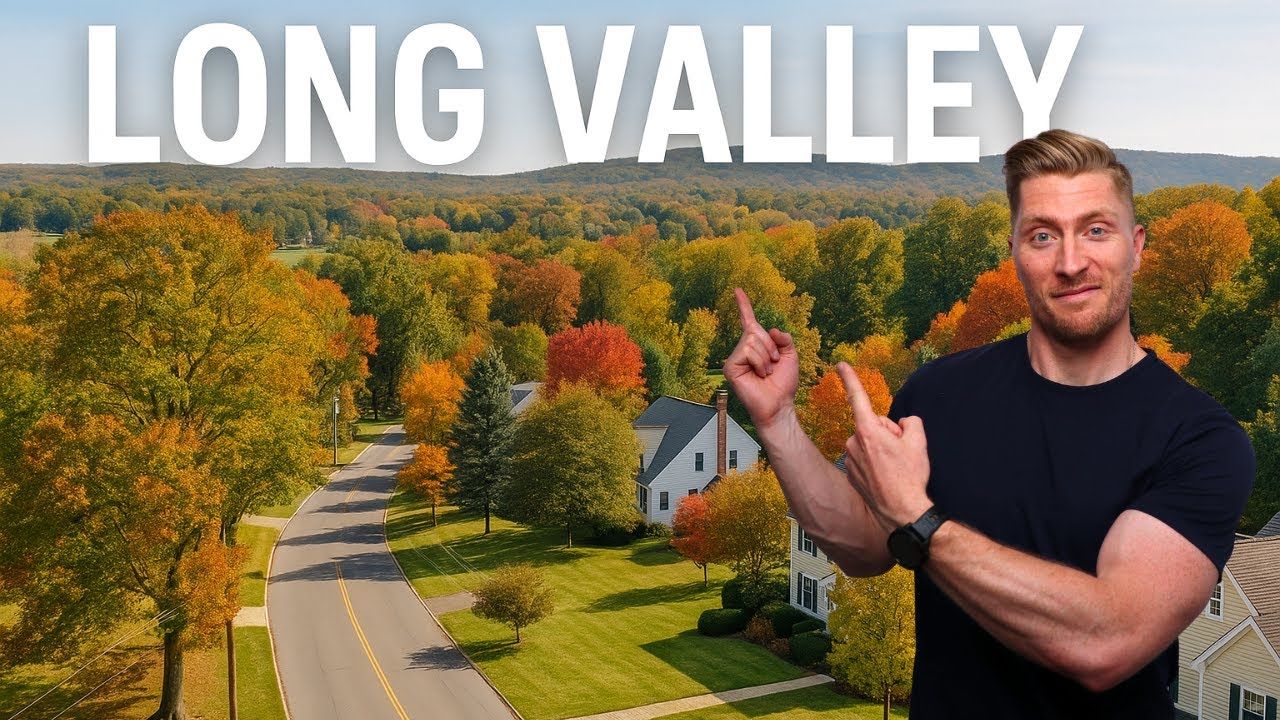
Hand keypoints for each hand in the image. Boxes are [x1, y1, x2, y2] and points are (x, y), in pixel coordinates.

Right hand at [722, 288, 798, 431]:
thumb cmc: (783, 384)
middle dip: (771, 346)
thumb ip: (784, 338)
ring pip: (753, 340)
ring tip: (766, 372)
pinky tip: (759, 375)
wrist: (779, 405)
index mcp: (756, 345)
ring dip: (767, 357)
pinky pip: (748, 351)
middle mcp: (743, 349)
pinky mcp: (730, 367)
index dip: (744, 305)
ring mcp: (735, 358)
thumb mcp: (790, 355)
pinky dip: (759, 362)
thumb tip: (771, 329)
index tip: (738, 290)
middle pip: (755, 330)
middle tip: (773, 365)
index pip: (749, 321)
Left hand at [834, 361, 932, 533]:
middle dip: (888, 434)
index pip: (858, 398)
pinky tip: (887, 476)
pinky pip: (865, 458)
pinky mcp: (851, 473)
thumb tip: (903, 424)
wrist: (902, 512)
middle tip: (901, 453)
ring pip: (869, 443)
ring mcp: (850, 459)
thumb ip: (910, 423)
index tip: (840, 364)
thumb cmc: (910, 477)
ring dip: (882, 450)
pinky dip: (876, 463)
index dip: (850, 379)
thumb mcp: (919, 442)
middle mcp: (854, 442)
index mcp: (868, 430)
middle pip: (873, 425)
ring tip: (895, 468)